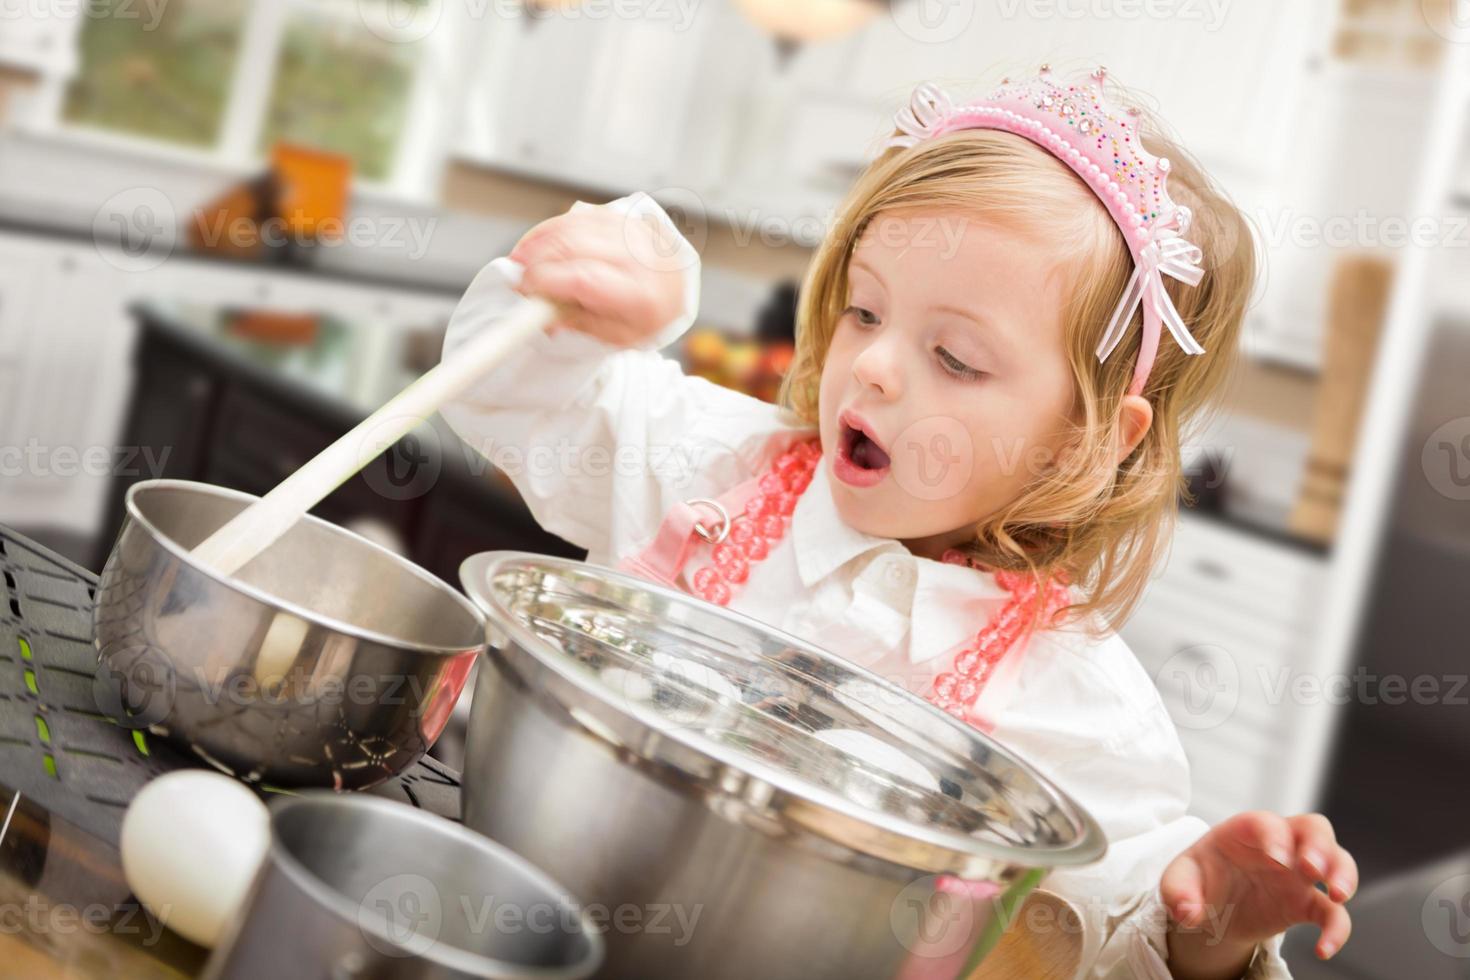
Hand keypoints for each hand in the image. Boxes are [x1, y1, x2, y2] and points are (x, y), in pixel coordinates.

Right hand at [508, 203, 687, 347]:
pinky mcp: (623, 217)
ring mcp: (632, 232)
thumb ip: (579, 324)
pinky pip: (581, 216)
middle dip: (537, 259)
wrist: (677, 291)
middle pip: (574, 246)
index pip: (585, 278)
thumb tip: (542, 314)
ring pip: (574, 226)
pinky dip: (554, 227)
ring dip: (540, 240)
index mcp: (640, 294)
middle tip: (517, 275)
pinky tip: (539, 242)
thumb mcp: (617, 336)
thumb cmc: (646, 317)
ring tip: (522, 259)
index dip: (547, 280)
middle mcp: (640, 257)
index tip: (525, 288)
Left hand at [1161, 811, 1356, 979]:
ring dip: (1343, 874)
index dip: (1275, 836)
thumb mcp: (1178, 880)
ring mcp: (1297, 874)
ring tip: (1337, 895)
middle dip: (1320, 845)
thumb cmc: (1198, 878)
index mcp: (1246, 831)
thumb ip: (1178, 891)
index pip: (1267, 823)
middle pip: (1314, 829)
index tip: (1276, 858)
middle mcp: (1279, 845)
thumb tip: (1186, 912)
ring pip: (1337, 860)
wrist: (1211, 904)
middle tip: (1313, 868)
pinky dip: (1336, 929)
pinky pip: (1332, 912)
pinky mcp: (1306, 903)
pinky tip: (1324, 949)